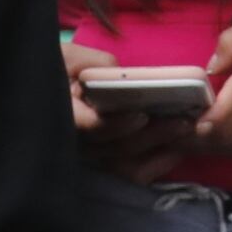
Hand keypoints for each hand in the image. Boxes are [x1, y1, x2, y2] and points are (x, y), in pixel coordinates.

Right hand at [61, 39, 198, 184]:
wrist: (46, 89)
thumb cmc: (58, 69)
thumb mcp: (69, 58)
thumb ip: (96, 64)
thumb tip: (126, 76)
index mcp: (66, 115)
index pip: (91, 127)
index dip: (116, 124)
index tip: (141, 115)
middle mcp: (78, 142)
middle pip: (117, 148)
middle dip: (153, 135)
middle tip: (183, 121)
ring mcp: (92, 156)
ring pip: (127, 163)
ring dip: (159, 149)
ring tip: (186, 131)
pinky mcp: (105, 160)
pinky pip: (131, 173)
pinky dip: (155, 164)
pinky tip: (176, 149)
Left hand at [193, 8, 231, 161]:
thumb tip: (209, 67)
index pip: (230, 104)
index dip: (203, 118)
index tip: (181, 117)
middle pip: (226, 134)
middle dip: (194, 138)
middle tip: (167, 130)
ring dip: (206, 148)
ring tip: (181, 139)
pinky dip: (226, 150)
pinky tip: (211, 143)